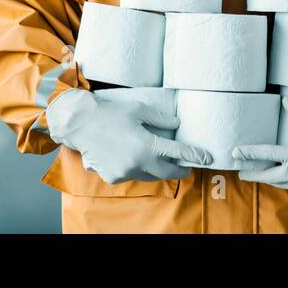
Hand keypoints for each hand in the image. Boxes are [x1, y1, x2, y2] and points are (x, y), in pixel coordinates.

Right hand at [46, 88, 211, 183]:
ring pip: (148, 175)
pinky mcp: (113, 177)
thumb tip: (177, 126)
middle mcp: (137, 162)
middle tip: (186, 167)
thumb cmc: (111, 113)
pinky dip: (136, 169)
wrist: (81, 124)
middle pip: (165, 173)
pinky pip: (131, 175)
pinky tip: (132, 157)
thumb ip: (160, 119)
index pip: (177, 153)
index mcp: (146, 144)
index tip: (207, 159)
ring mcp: (124, 172)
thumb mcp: (139, 110)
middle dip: (178, 170)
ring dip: (156, 169)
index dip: (194, 156)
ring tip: (158, 159)